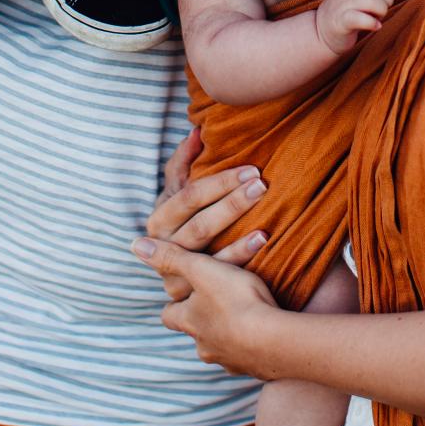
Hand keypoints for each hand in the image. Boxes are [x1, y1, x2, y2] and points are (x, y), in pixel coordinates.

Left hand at [132, 235, 280, 375]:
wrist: (273, 340)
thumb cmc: (236, 300)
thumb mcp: (202, 270)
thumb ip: (172, 257)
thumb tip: (135, 245)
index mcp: (189, 321)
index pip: (170, 315)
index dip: (175, 303)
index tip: (184, 293)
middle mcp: (204, 345)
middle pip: (195, 334)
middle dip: (202, 322)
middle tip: (216, 305)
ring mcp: (228, 360)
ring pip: (221, 346)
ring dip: (228, 334)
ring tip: (245, 318)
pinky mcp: (253, 368)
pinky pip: (247, 357)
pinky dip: (251, 346)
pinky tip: (264, 334)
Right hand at [145, 129, 268, 298]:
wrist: (176, 269)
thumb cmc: (181, 219)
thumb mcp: (176, 191)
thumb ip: (183, 162)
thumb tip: (196, 131)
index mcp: (158, 218)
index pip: (188, 197)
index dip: (219, 182)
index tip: (250, 169)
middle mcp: (163, 248)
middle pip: (199, 226)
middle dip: (232, 204)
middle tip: (261, 185)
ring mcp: (176, 275)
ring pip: (208, 254)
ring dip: (238, 235)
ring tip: (265, 221)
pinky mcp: (193, 294)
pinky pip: (219, 279)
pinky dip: (241, 258)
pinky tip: (261, 242)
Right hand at [313, 0, 399, 56]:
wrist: (320, 33)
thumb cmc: (345, 16)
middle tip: (385, 9)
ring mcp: (343, 5)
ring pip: (370, 0)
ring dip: (381, 9)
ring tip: (379, 18)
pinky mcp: (340, 22)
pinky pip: (359, 18)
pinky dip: (372, 23)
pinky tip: (375, 27)